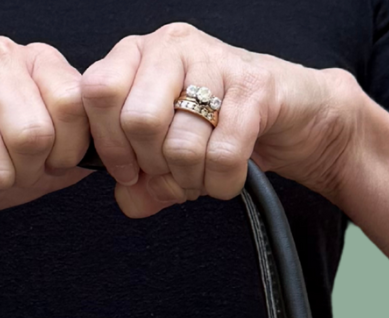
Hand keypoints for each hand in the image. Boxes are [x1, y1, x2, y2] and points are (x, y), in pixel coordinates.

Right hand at [0, 37, 91, 221]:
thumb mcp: (40, 155)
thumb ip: (78, 151)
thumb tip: (112, 159)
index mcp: (38, 62)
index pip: (76, 108)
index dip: (64, 153)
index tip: (46, 162)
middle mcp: (1, 57)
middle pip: (34, 137)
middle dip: (21, 174)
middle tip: (4, 171)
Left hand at [80, 23, 360, 217]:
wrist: (292, 116)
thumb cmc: (217, 131)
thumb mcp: (166, 160)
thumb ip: (137, 185)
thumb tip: (126, 200)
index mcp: (139, 54)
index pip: (97, 93)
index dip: (109, 145)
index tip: (129, 171)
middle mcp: (172, 46)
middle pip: (139, 122)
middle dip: (156, 167)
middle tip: (174, 174)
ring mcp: (215, 60)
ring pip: (181, 144)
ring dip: (192, 181)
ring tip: (203, 176)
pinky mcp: (254, 87)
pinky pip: (223, 155)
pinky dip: (223, 183)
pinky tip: (228, 179)